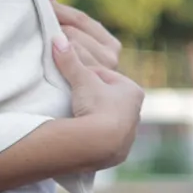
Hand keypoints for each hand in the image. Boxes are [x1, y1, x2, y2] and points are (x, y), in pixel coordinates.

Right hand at [49, 0, 143, 164]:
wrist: (99, 145)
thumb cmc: (96, 106)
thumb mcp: (82, 80)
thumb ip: (70, 61)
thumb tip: (56, 39)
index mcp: (132, 92)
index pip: (105, 78)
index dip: (87, 75)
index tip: (73, 76)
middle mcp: (135, 114)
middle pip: (107, 100)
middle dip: (91, 96)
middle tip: (73, 95)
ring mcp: (127, 136)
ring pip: (106, 121)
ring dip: (92, 118)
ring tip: (75, 117)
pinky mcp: (117, 154)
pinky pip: (102, 140)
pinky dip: (92, 136)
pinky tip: (81, 136)